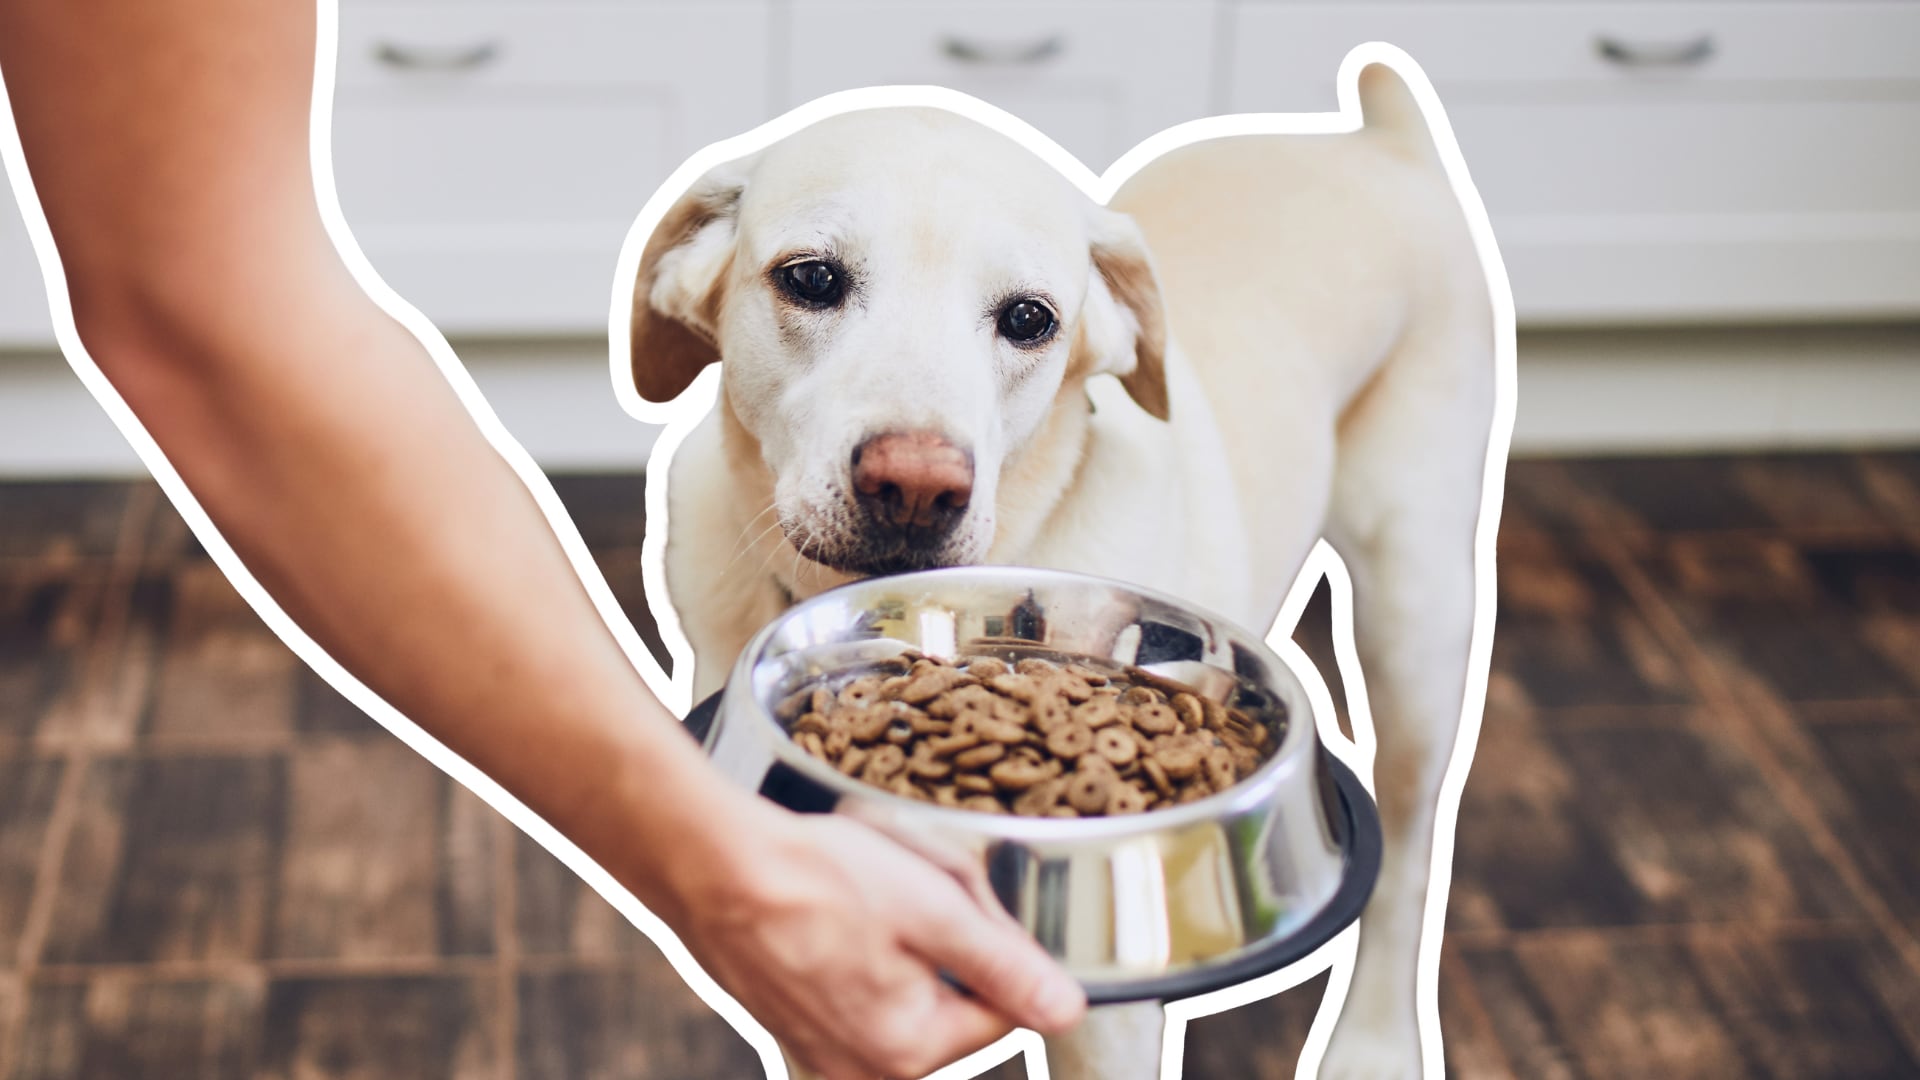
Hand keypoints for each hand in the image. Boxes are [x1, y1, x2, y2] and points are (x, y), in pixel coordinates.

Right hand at [667, 801, 1086, 1079]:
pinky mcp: (795, 1023)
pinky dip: (859, 945)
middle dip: (945, 938)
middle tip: (906, 885)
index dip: (994, 942)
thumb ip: (1007, 966)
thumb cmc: (815, 879)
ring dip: (903, 937)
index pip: (1002, 1007)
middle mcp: (863, 1068)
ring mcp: (823, 1050)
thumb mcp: (934, 908)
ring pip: (906, 987)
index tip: (959, 899)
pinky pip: (857, 986)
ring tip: (864, 892)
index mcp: (907, 1051)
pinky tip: (836, 908)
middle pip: (952, 999)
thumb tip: (1067, 1010)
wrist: (711, 864)